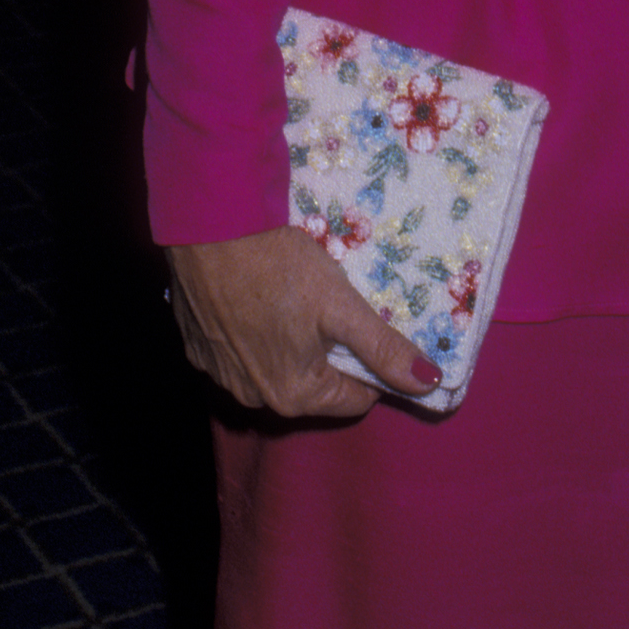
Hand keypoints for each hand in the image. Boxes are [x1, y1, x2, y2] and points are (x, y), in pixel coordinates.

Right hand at [165, 226, 440, 417]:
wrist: (207, 229)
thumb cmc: (279, 265)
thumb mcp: (342, 305)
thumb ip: (385, 348)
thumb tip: (431, 382)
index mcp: (295, 395)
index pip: (356, 398)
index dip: (371, 364)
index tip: (365, 326)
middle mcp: (255, 399)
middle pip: (315, 386)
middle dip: (330, 354)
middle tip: (328, 307)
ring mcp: (220, 377)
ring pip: (276, 371)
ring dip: (290, 346)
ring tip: (291, 299)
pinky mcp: (197, 352)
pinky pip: (240, 356)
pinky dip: (254, 335)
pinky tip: (255, 299)